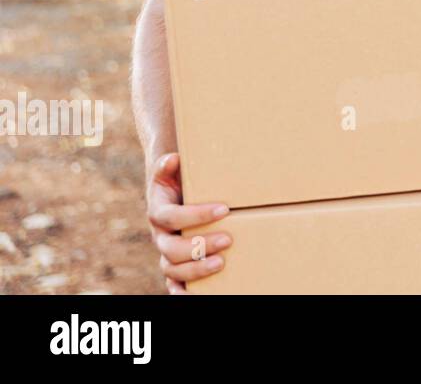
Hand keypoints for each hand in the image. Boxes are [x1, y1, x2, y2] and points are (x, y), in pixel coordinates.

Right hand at [146, 153, 230, 293]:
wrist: (169, 196)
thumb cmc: (177, 182)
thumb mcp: (171, 172)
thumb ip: (168, 166)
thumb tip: (173, 159)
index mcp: (158, 213)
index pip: (172, 217)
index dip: (196, 215)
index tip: (224, 209)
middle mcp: (159, 237)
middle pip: (171, 248)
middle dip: (200, 246)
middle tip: (229, 239)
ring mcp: (166, 254)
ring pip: (172, 269)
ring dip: (196, 270)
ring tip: (222, 262)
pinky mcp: (174, 267)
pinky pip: (173, 285)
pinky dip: (182, 293)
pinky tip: (197, 295)